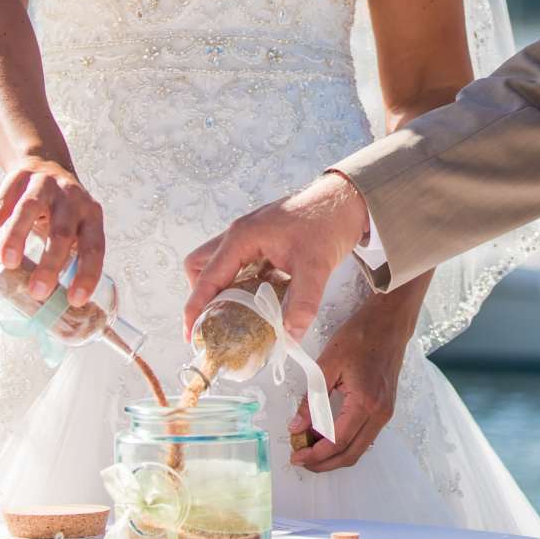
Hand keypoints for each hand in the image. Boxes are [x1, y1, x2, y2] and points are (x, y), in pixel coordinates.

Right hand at [0, 157, 105, 304]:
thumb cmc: (63, 210)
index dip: (87, 274)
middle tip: (38, 291)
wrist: (47, 162)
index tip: (75, 300)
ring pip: (29, 210)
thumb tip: (58, 303)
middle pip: (62, 231)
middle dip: (50, 263)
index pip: (95, 247)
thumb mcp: (78, 227)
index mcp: (91, 215)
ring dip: (18, 237)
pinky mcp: (17, 180)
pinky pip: (0, 205)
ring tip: (8, 263)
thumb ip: (70, 258)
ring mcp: (43, 186)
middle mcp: (71, 199)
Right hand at [183, 171, 370, 345]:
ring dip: (223, 290)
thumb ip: (302, 303)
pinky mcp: (263, 243)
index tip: (192, 335)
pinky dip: (242, 285)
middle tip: (218, 320)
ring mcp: (250, 238)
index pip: (206, 277)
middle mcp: (239, 236)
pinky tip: (261, 302)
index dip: (195, 308)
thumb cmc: (328, 223)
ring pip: (219, 265)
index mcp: (242, 238)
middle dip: (203, 295)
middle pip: (201, 267)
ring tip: (239, 315)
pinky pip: (240, 266)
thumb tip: (289, 338)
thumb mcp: (316, 266)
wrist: (347, 200)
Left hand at [287, 299, 409, 473]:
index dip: (314, 455)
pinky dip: (346, 443)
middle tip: (301, 460)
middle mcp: (380, 414)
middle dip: (324, 463)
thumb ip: (311, 399)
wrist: (389, 321)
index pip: (337, 442)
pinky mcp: (386, 408)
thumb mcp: (328, 363)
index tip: (294, 456)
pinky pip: (365, 436)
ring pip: (360, 449)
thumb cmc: (359, 336)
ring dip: (335, 455)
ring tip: (310, 449)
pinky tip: (327, 435)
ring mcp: (386, 413)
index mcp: (365, 403)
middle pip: (351, 455)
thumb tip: (295, 427)